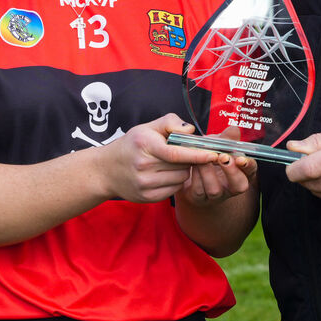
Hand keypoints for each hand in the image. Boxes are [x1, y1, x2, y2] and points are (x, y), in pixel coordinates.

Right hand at [103, 114, 218, 203]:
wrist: (106, 170)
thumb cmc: (131, 145)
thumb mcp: (146, 128)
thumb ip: (170, 122)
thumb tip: (191, 131)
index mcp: (145, 145)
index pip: (177, 153)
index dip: (198, 154)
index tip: (214, 154)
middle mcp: (144, 167)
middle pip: (182, 166)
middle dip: (190, 159)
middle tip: (184, 153)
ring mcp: (145, 184)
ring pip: (181, 179)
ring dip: (184, 171)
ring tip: (171, 163)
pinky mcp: (147, 197)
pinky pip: (174, 190)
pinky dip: (175, 181)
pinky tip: (165, 174)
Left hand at [178, 127, 258, 208]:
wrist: (190, 169)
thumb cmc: (209, 155)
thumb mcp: (218, 144)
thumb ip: (226, 138)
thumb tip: (234, 129)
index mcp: (241, 171)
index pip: (250, 170)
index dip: (248, 165)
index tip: (241, 158)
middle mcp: (231, 185)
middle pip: (239, 185)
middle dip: (231, 171)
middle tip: (223, 157)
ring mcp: (217, 195)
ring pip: (215, 189)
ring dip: (208, 171)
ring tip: (201, 158)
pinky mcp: (200, 198)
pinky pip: (199, 190)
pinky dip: (195, 176)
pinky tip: (192, 164)